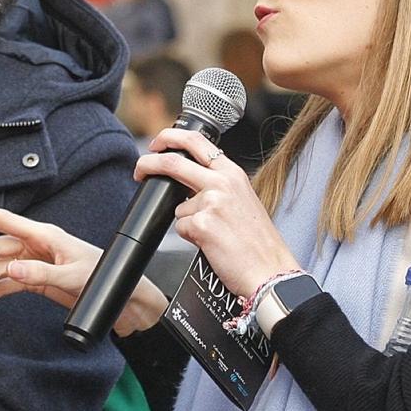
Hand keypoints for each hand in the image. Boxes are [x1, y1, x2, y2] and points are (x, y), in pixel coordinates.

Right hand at [0, 206, 169, 335]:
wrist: (121, 300)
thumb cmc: (103, 279)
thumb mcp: (72, 276)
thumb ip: (40, 274)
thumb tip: (9, 271)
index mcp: (43, 235)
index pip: (3, 220)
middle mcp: (34, 245)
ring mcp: (32, 262)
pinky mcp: (34, 280)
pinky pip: (5, 285)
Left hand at [144, 127, 300, 299]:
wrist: (271, 271)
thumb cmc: (258, 243)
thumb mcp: (243, 200)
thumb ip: (218, 185)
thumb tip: (187, 184)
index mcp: (233, 173)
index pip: (196, 141)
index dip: (170, 138)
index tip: (157, 145)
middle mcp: (222, 182)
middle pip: (172, 162)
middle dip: (148, 164)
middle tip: (140, 170)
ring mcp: (212, 202)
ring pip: (178, 207)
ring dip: (188, 222)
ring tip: (214, 235)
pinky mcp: (202, 224)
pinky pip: (181, 228)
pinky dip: (191, 238)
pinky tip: (212, 245)